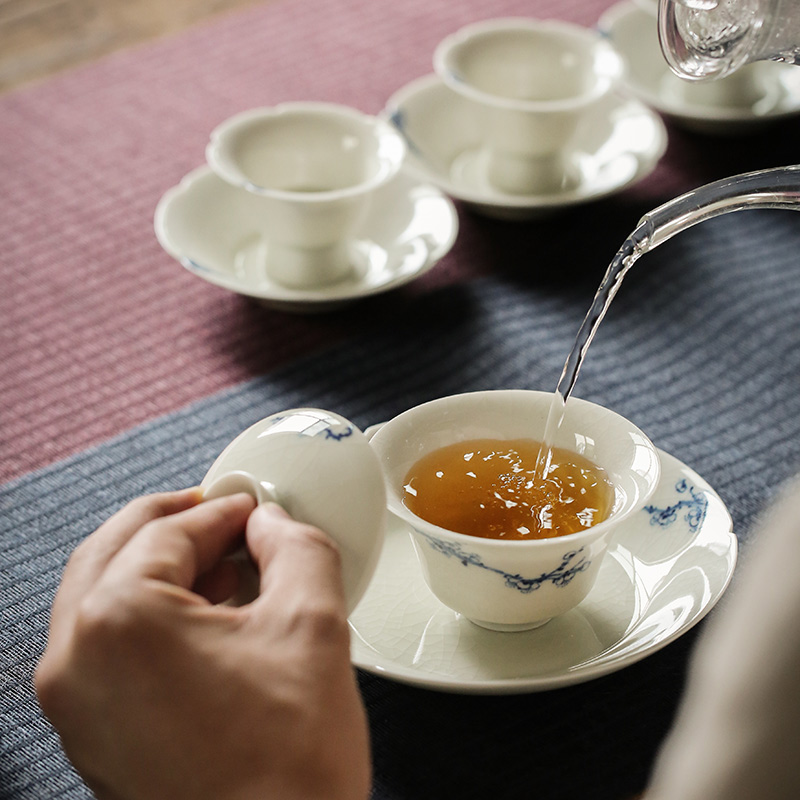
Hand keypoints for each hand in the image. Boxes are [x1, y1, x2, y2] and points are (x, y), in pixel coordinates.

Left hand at [35, 489, 370, 799]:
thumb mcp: (313, 626)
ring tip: (223, 566)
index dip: (223, 510)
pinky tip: (204, 618)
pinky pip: (105, 644)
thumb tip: (275, 525)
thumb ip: (297, 547)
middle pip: (117, 549)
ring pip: (104, 595)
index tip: (253, 508)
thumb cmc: (286, 771)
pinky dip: (148, 613)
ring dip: (160, 566)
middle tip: (224, 517)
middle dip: (176, 524)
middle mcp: (76, 660)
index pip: (169, 531)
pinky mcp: (91, 734)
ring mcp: (75, 703)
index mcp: (120, 621)